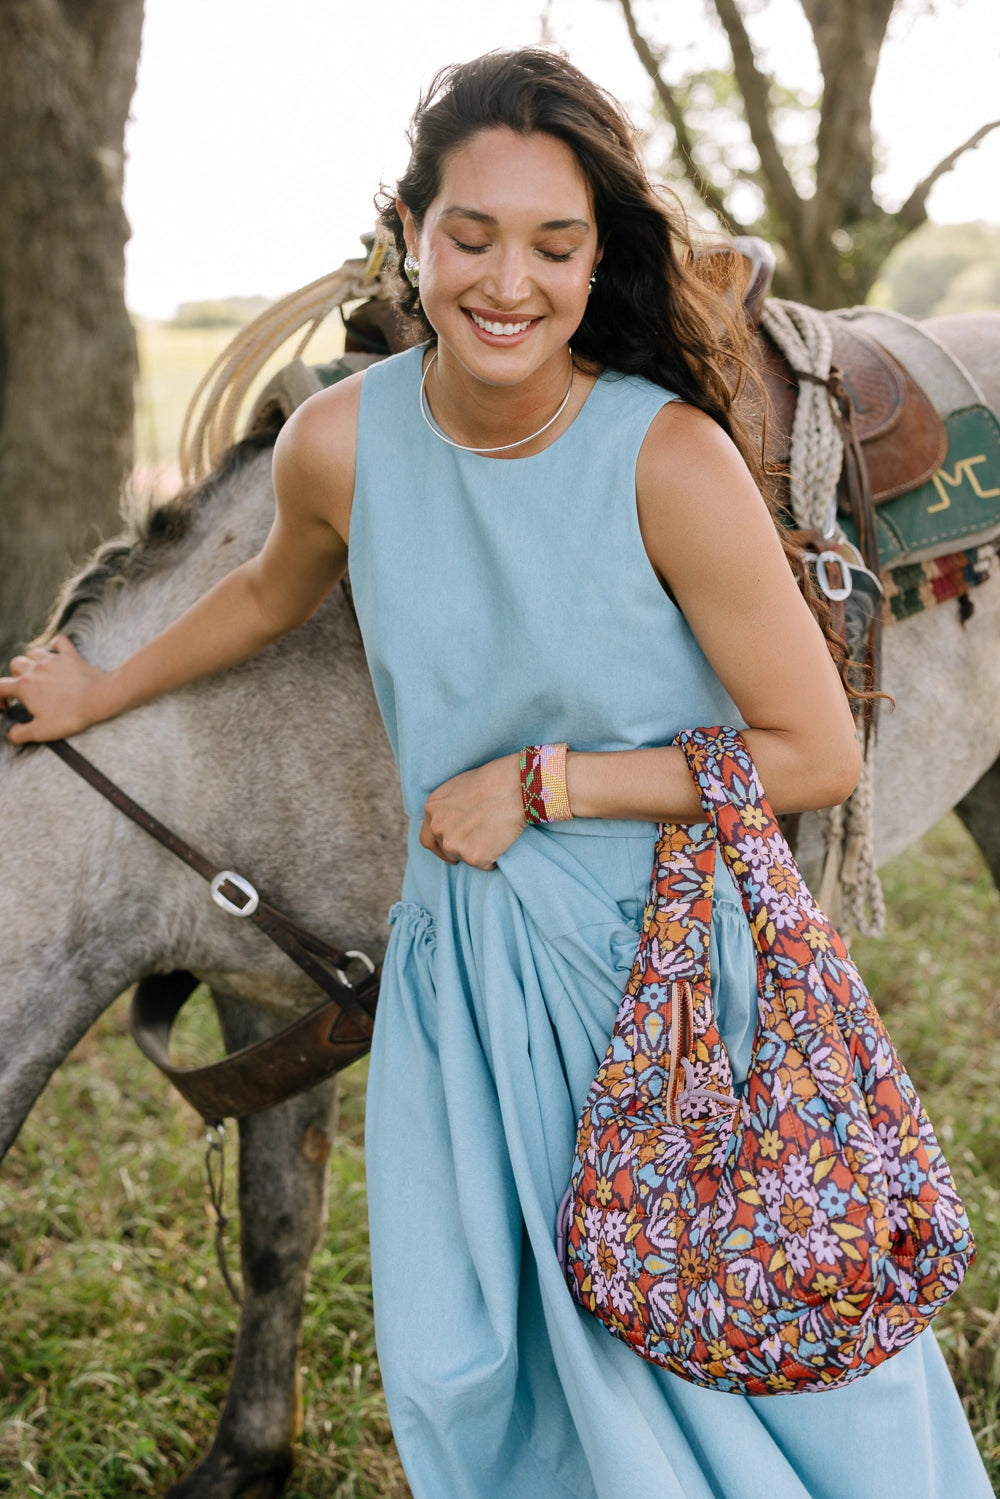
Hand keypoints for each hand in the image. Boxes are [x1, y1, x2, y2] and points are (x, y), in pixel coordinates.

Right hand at [0, 635, 110, 743]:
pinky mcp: (71, 656)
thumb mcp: (41, 732)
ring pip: (33, 653)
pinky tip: (57, 651)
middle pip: (15, 665)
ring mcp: (53, 660)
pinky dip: (56, 644)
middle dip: (15, 677)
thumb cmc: (70, 715)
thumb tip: (12, 734)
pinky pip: (60, 642)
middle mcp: (35, 669)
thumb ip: (21, 734)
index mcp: (24, 687)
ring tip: (37, 674)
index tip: (6, 706)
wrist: (100, 698)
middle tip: (25, 692)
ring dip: (31, 661)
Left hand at [420, 754, 524, 868]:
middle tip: (477, 843)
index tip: (450, 848)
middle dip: (458, 850)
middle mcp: (437, 828)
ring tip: (494, 833)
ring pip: (464, 858)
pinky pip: (485, 864)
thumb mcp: (457, 788)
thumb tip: (451, 821)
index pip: (427, 838)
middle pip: (444, 851)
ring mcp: (454, 844)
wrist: (514, 787)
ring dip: (477, 852)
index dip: (439, 846)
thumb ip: (447, 807)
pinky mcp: (474, 857)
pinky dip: (493, 858)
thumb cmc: (492, 781)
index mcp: (431, 809)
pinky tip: (502, 839)